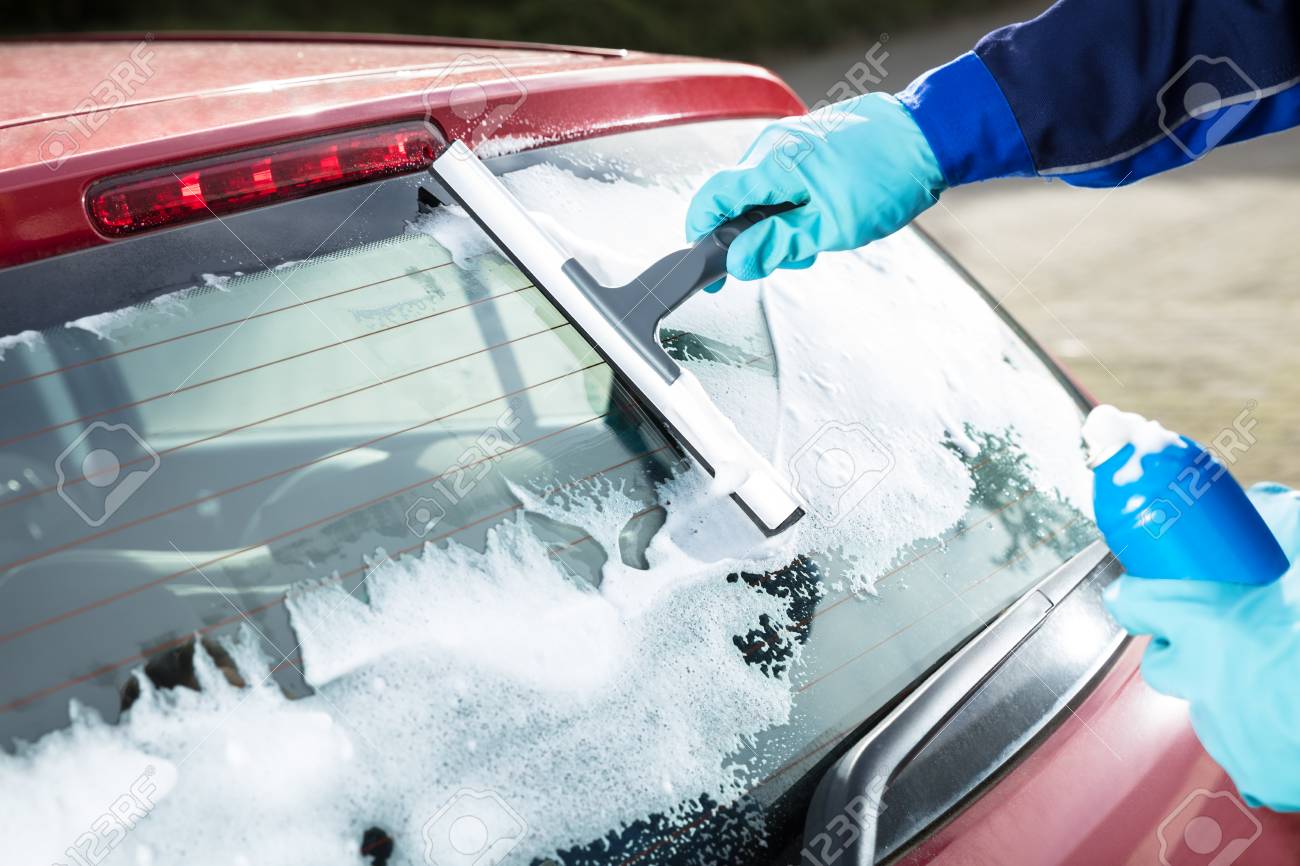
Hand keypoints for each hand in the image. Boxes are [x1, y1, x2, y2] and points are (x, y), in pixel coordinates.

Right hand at [685, 93, 945, 284]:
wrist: (931, 134)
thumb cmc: (888, 177)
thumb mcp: (831, 226)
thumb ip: (778, 244)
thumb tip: (738, 262)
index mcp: (772, 165)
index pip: (712, 198)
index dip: (701, 233)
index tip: (708, 263)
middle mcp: (774, 144)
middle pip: (737, 197)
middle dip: (751, 235)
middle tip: (788, 259)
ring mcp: (792, 137)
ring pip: (762, 188)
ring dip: (777, 221)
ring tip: (818, 237)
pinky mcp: (810, 138)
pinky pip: (784, 174)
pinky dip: (792, 201)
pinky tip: (824, 214)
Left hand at [1104, 482, 1299, 810]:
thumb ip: (1274, 525)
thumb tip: (1257, 506)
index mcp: (1203, 620)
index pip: (1131, 602)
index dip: (1140, 595)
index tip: (1145, 591)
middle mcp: (1202, 678)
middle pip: (1160, 661)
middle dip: (1180, 648)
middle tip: (1223, 635)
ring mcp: (1225, 730)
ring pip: (1203, 705)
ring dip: (1227, 690)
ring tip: (1274, 674)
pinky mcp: (1255, 772)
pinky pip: (1242, 748)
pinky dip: (1260, 733)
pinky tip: (1291, 714)